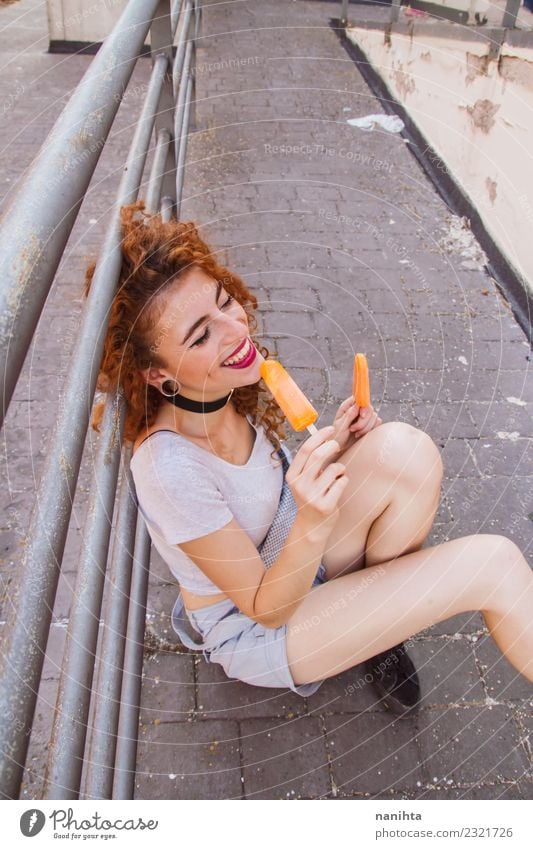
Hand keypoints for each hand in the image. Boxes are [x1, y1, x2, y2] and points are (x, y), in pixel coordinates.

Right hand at [286, 426, 348, 542]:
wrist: (312, 526)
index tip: (331, 429)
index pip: (305, 450)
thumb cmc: (311, 496)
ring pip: (334, 469)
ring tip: (338, 474)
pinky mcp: (325, 506)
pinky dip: (344, 479)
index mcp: (292, 476)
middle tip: (337, 445)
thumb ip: (310, 462)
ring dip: (340, 468)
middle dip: (331, 446)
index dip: (319, 436)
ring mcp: (312, 497)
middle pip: (318, 456)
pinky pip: (342, 482)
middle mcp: (299, 486)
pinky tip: (339, 486)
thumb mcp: (304, 479)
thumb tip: (324, 436)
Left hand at [330, 395, 382, 456]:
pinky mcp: (370, 424)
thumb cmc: (337, 436)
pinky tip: (361, 434)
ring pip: (374, 417)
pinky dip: (370, 429)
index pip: (360, 399)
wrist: (340, 448)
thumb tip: (357, 405)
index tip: (362, 415)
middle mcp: (357, 410)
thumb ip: (349, 415)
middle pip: (369, 408)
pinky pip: (377, 423)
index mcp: (348, 407)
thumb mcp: (340, 425)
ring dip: (365, 427)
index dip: (363, 406)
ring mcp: (364, 417)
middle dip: (363, 421)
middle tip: (353, 429)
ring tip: (355, 433)